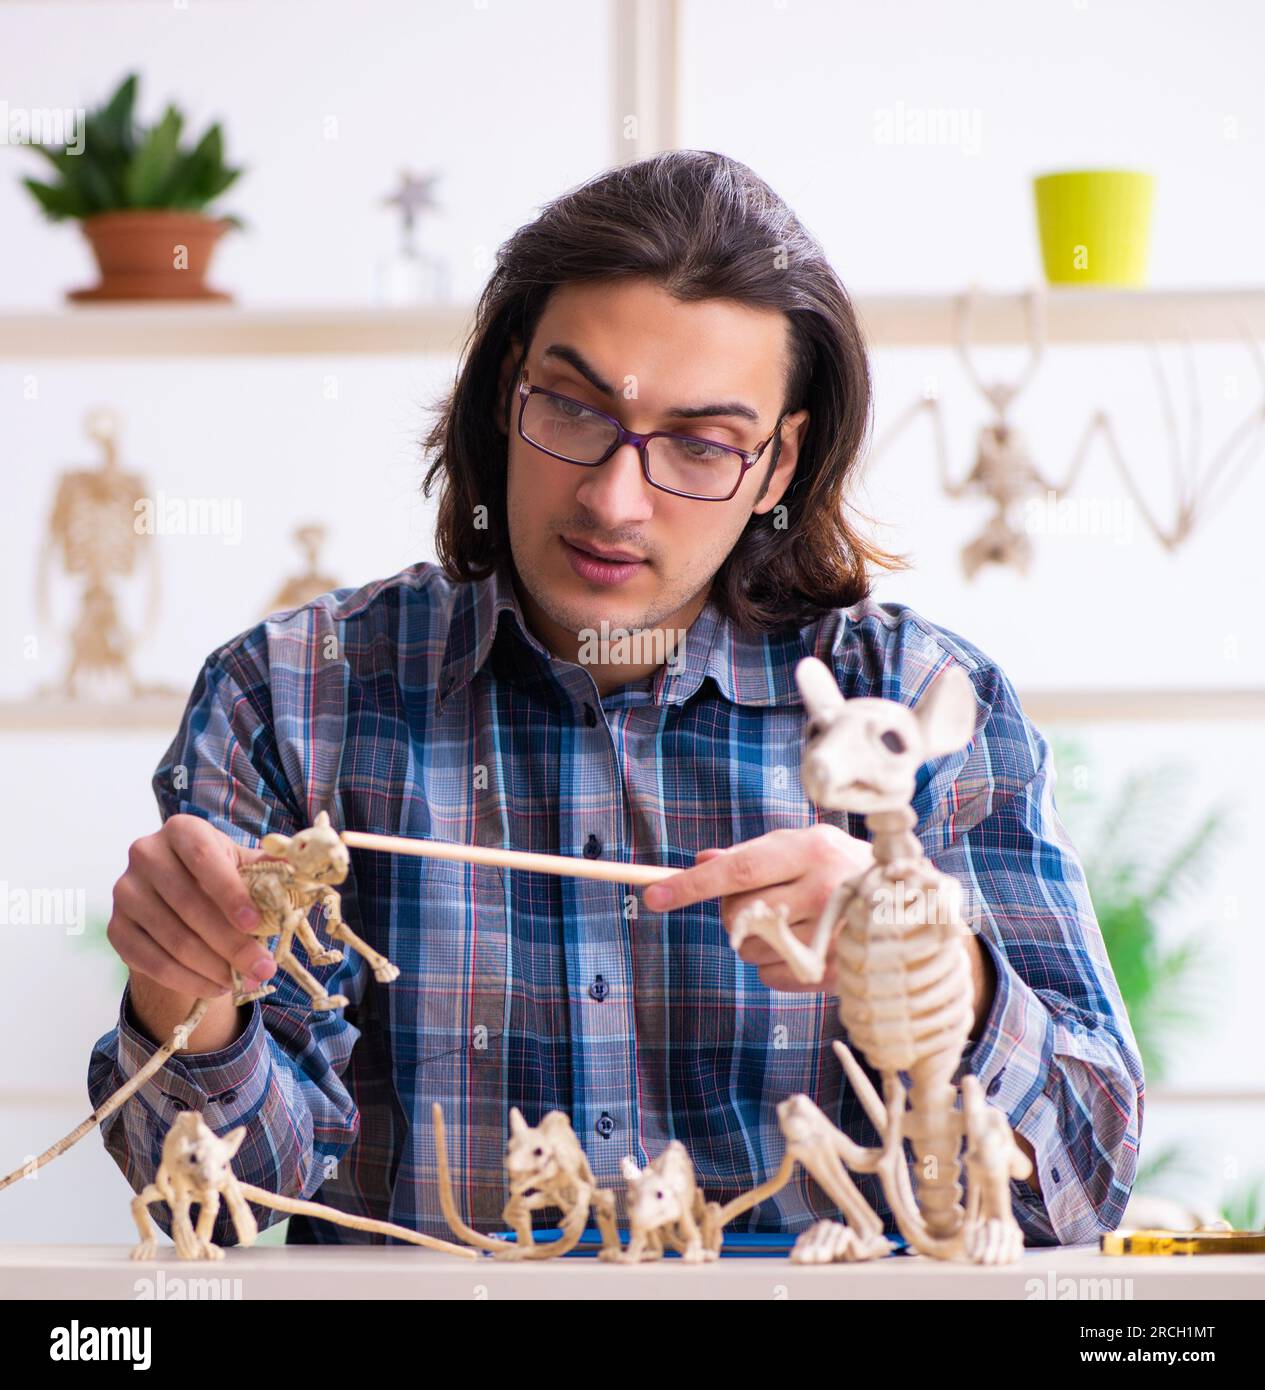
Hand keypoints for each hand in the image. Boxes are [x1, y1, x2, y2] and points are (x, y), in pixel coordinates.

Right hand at [109, 813, 277, 998]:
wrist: (178, 898)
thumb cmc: (221, 876)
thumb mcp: (245, 864)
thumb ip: (273, 869)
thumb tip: (308, 877)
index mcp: (182, 831)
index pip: (204, 858)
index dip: (230, 892)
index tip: (256, 923)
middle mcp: (145, 854)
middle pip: (189, 905)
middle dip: (231, 943)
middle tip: (263, 967)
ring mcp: (126, 893)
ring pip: (171, 939)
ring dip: (213, 967)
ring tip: (244, 980)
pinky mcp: (116, 929)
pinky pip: (151, 962)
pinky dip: (187, 980)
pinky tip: (217, 986)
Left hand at [642, 825, 874, 991]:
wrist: (912, 908)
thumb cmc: (844, 868)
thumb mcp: (805, 846)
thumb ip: (753, 854)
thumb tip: (701, 860)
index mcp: (811, 849)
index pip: (739, 870)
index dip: (692, 884)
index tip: (653, 896)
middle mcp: (823, 889)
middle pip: (738, 912)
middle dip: (729, 913)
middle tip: (753, 904)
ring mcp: (832, 934)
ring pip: (750, 948)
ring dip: (751, 940)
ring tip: (786, 924)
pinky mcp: (835, 971)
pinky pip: (769, 975)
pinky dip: (770, 964)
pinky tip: (797, 946)